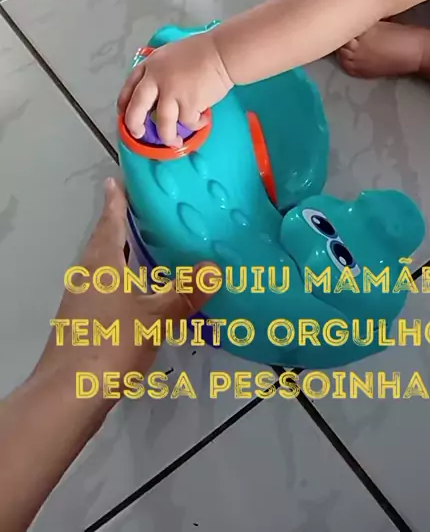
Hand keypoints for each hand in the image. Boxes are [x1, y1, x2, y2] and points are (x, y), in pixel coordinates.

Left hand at [34, 179, 217, 400]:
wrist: (70, 392)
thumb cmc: (111, 343)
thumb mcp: (156, 316)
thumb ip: (185, 292)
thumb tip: (214, 267)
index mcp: (102, 263)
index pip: (110, 222)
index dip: (116, 201)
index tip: (118, 181)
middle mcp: (88, 275)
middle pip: (105, 241)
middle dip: (121, 225)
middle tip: (145, 210)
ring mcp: (82, 299)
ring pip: (105, 266)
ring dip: (123, 254)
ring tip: (149, 247)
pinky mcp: (84, 321)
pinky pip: (106, 287)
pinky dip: (123, 279)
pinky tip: (141, 292)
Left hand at [117, 30, 232, 147]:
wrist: (221, 52)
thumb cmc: (201, 52)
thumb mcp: (170, 56)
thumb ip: (159, 73)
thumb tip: (156, 97)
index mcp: (150, 66)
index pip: (129, 87)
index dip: (124, 104)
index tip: (124, 114)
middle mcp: (156, 79)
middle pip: (136, 109)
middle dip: (134, 126)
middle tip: (139, 134)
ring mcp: (172, 92)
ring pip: (163, 124)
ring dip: (168, 137)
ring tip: (175, 142)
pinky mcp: (189, 103)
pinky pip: (188, 122)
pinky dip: (196, 124)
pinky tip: (203, 119)